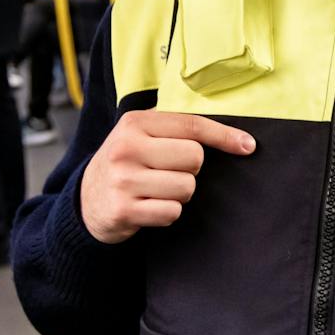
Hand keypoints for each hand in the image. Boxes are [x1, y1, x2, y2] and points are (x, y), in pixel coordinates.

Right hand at [80, 111, 255, 244]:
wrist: (85, 199)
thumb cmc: (126, 163)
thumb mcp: (141, 135)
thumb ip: (177, 130)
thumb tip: (238, 139)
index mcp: (135, 123)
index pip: (192, 126)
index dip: (225, 136)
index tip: (248, 145)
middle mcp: (127, 148)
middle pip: (194, 158)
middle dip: (190, 170)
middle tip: (168, 172)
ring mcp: (123, 180)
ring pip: (186, 187)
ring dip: (179, 193)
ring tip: (156, 190)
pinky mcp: (123, 209)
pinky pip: (172, 212)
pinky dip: (168, 212)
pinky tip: (149, 206)